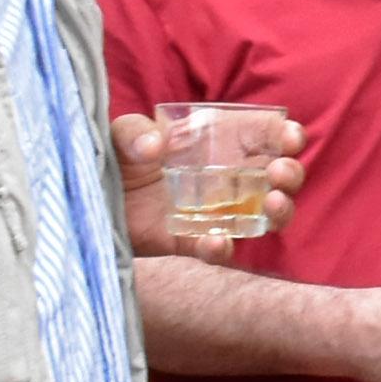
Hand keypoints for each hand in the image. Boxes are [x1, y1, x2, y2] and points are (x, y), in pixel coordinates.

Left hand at [112, 111, 306, 260]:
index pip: (264, 136)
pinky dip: (222, 248)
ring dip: (280, 212)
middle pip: (277, 177)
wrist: (90, 203)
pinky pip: (218, 249)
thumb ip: (131, 132)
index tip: (290, 139)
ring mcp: (216, 212)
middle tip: (280, 173)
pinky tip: (216, 243)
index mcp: (217, 143)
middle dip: (291, 174)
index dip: (286, 136)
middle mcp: (227, 178)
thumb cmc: (112, 161)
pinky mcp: (193, 242)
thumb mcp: (117, 136)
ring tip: (274, 205)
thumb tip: (153, 147)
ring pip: (266, 216)